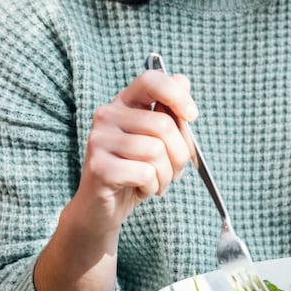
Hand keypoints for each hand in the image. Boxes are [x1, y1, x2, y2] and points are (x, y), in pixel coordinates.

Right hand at [73, 69, 197, 233]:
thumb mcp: (157, 141)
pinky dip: (152, 186)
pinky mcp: (99, 167)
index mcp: (124, 103)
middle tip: (173, 170)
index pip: (151, 80)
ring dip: (166, 175)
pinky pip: (145, 173)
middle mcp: (107, 115)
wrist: (101, 209)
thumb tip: (183, 82)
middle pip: (163, 124)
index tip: (192, 115)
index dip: (177, 94)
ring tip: (156, 181)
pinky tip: (142, 189)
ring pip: (156, 151)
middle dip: (180, 154)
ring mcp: (100, 140)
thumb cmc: (134, 172)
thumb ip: (170, 113)